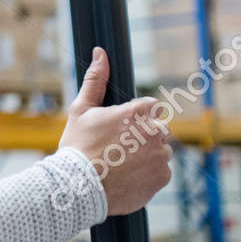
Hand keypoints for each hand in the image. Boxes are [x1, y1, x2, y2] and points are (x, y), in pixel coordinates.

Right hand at [58, 47, 172, 216]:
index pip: (152, 107)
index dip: (137, 117)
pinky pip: (162, 173)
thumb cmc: (77, 147)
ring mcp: (161, 156)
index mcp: (138, 112)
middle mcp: (155, 132)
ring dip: (148, 156)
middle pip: (159, 129)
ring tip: (122, 165)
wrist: (78, 188)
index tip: (123, 129)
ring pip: (161, 151)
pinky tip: (128, 177)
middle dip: (144, 136)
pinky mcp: (162, 178)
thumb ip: (95, 80)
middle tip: (119, 149)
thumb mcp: (80, 110)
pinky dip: (149, 175)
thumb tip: (100, 53)